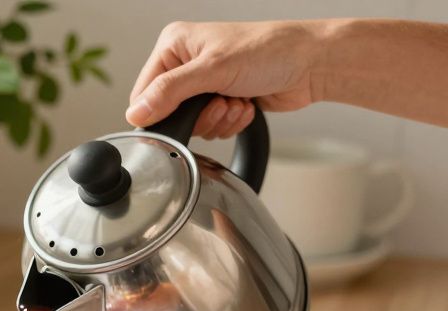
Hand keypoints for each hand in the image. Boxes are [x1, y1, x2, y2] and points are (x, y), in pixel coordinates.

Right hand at [129, 21, 329, 138]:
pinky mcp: (221, 99)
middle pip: (169, 113)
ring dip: (218, 120)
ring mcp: (204, 83)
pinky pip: (212, 127)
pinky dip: (230, 122)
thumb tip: (136, 113)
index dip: (161, 110)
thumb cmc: (269, 50)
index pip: (143, 92)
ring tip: (237, 101)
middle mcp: (186, 63)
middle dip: (199, 116)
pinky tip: (245, 105)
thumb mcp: (212, 70)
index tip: (188, 109)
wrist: (311, 64)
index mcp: (174, 45)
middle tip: (220, 102)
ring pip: (192, 124)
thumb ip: (170, 92)